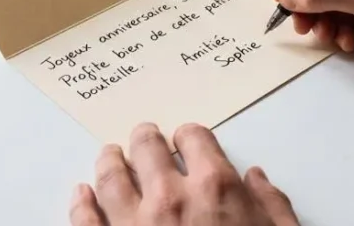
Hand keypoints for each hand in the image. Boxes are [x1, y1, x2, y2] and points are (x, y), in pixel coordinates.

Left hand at [70, 123, 297, 225]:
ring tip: (109, 156)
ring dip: (109, 161)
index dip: (190, 136)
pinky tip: (81, 195)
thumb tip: (257, 179)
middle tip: (144, 136)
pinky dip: (80, 203)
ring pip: (110, 177)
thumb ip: (272, 207)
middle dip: (146, 139)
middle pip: (148, 148)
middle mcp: (171, 199)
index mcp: (217, 190)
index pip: (195, 139)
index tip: (187, 140)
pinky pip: (84, 220)